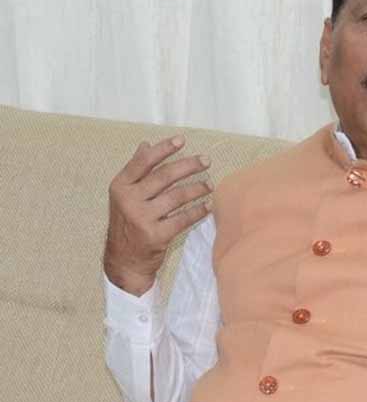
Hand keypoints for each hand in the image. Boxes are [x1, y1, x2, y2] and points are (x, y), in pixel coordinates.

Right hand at [103, 135, 211, 295]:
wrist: (124, 260)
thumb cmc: (127, 223)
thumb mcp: (123, 196)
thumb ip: (136, 171)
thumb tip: (146, 144)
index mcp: (120, 186)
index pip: (144, 162)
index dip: (164, 149)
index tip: (182, 140)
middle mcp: (129, 200)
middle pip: (165, 176)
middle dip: (188, 166)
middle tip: (206, 160)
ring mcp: (142, 218)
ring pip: (176, 197)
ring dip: (197, 188)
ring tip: (210, 184)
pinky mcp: (156, 235)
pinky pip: (183, 219)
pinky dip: (198, 212)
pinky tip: (208, 206)